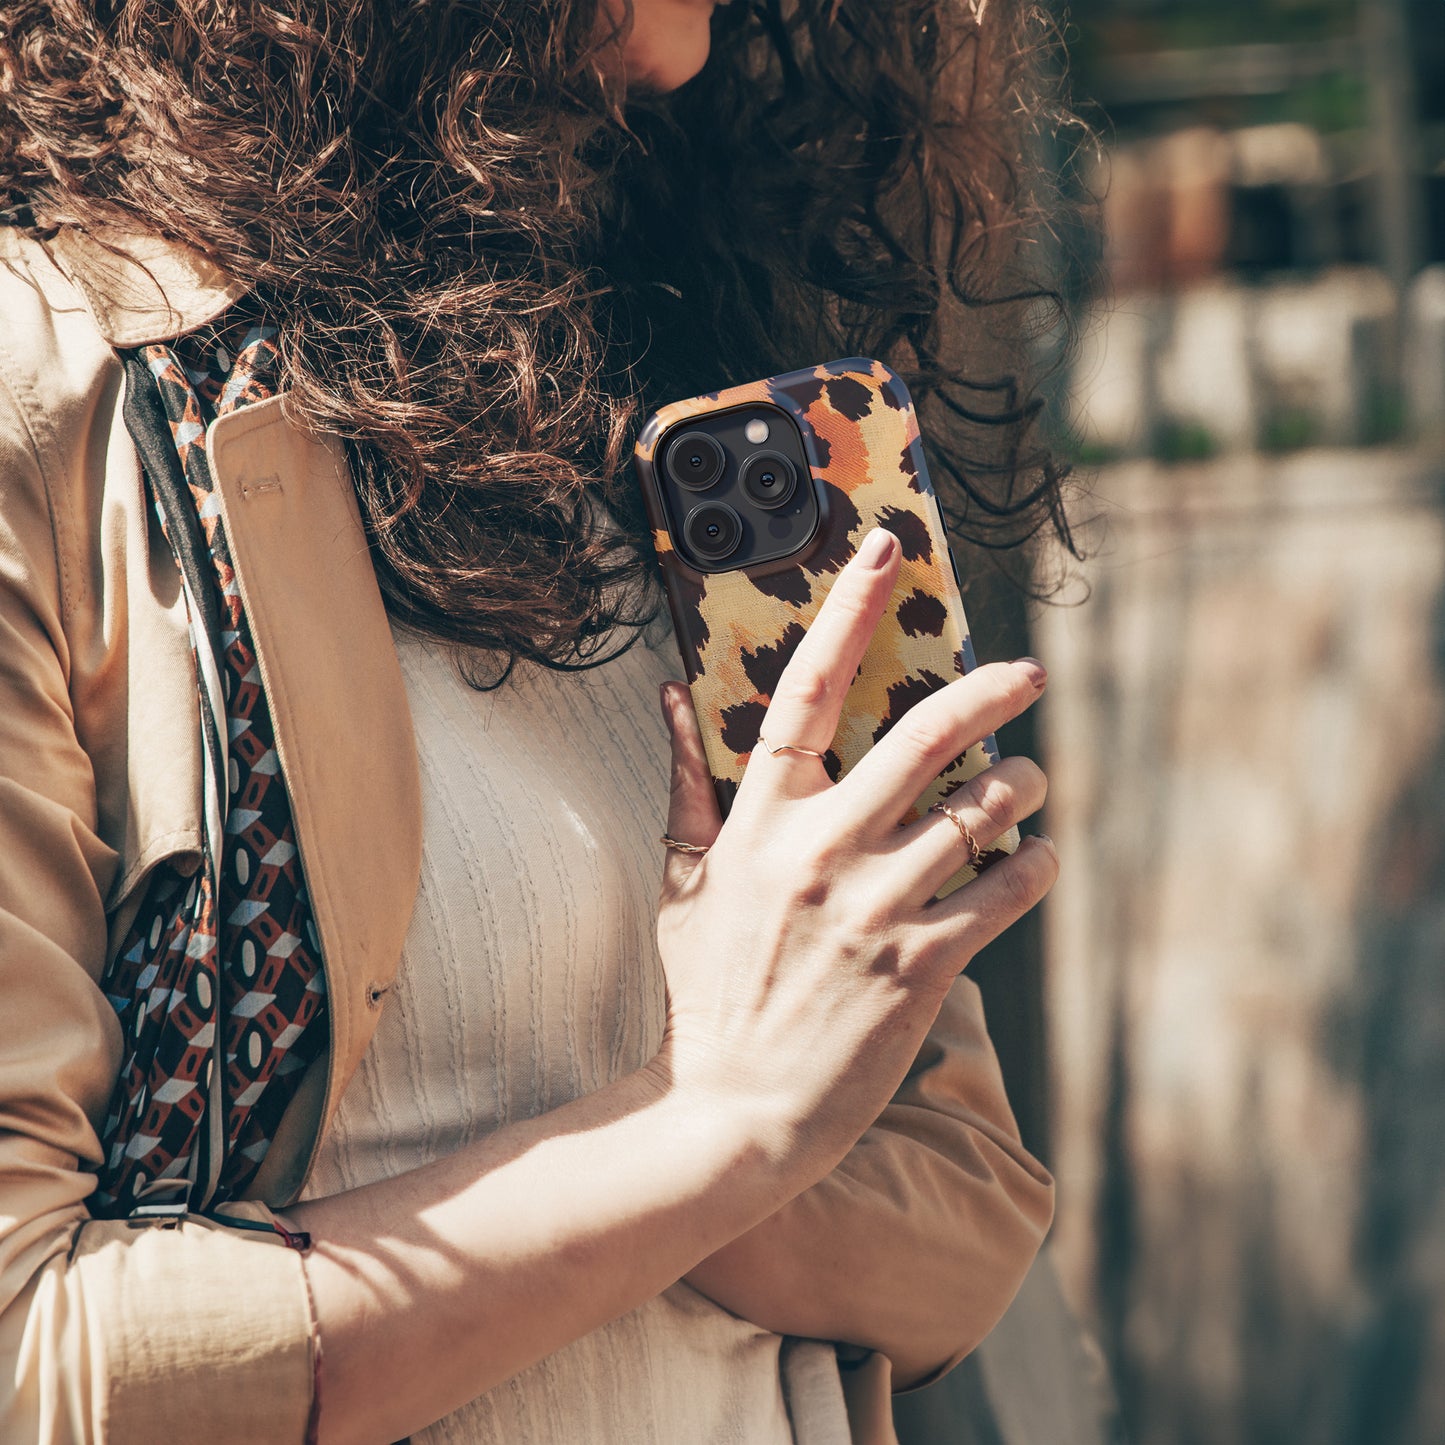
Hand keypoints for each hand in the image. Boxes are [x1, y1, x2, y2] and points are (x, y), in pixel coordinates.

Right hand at [652, 526, 1057, 1186]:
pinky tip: (1034, 856)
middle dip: (991, 692)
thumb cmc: (706, 991)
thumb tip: (671, 693)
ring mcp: (874, 908)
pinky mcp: (920, 966)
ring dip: (1021, 787)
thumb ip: (685, 783)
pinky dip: (1031, 865)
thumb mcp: (682, 882)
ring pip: (978, 812)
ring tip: (1031, 783)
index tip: (885, 549)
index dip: (848, 613)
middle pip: (924, 738)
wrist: (732, 1110)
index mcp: (759, 822)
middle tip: (1031, 673)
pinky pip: (1001, 892)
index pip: (804, 691)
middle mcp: (820, 851)